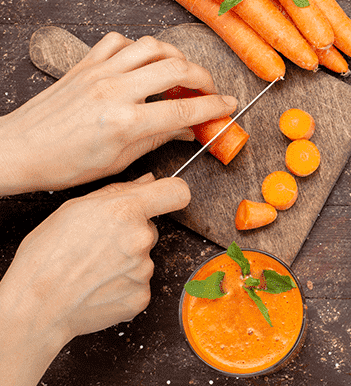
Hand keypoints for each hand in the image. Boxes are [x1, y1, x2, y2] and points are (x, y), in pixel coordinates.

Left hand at [0, 32, 236, 194]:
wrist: (21, 149)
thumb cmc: (65, 163)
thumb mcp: (119, 160)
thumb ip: (158, 138)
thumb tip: (188, 129)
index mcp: (125, 122)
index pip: (184, 110)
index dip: (214, 107)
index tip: (229, 106)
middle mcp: (115, 91)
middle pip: (176, 69)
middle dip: (204, 78)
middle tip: (210, 90)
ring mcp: (99, 72)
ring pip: (152, 46)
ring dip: (176, 56)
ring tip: (183, 72)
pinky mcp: (86, 63)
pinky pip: (120, 41)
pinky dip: (140, 47)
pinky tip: (144, 62)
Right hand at [0, 173, 187, 385]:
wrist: (35, 307)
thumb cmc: (46, 258)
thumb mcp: (75, 209)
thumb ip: (119, 192)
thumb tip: (148, 181)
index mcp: (126, 211)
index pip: (176, 192)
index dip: (170, 194)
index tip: (164, 199)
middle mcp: (141, 239)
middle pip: (151, 229)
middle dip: (131, 235)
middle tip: (100, 246)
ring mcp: (144, 270)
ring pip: (143, 258)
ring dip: (126, 262)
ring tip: (93, 270)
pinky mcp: (142, 296)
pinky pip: (139, 284)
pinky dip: (123, 286)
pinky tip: (99, 286)